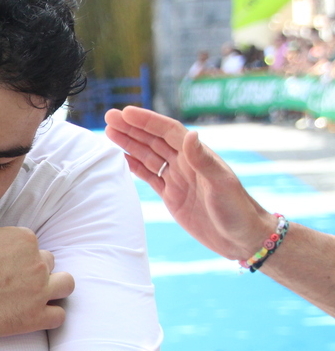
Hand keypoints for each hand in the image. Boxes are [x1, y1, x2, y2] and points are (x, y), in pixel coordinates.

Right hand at [0, 225, 73, 336]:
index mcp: (24, 240)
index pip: (32, 246)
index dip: (20, 257)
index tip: (8, 266)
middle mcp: (37, 263)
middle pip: (49, 264)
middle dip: (35, 272)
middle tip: (17, 282)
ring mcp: (40, 290)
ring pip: (66, 285)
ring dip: (55, 289)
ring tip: (36, 297)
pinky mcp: (36, 316)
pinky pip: (59, 316)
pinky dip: (50, 316)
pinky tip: (36, 316)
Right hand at [105, 106, 274, 260]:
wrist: (241, 238)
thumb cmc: (237, 210)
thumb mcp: (221, 183)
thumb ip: (203, 160)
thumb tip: (189, 134)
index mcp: (197, 156)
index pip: (168, 132)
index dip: (147, 121)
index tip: (126, 113)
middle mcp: (185, 164)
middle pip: (153, 140)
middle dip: (132, 128)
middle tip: (109, 117)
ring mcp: (177, 179)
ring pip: (148, 156)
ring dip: (129, 143)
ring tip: (110, 132)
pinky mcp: (171, 196)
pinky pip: (149, 176)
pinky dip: (134, 166)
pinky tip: (122, 158)